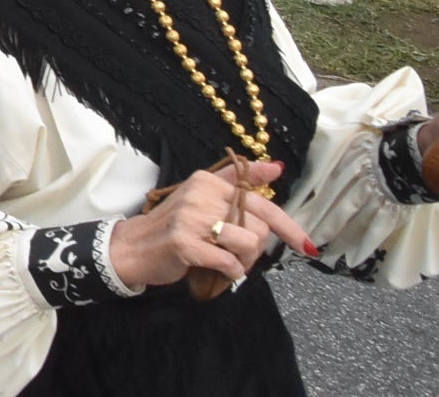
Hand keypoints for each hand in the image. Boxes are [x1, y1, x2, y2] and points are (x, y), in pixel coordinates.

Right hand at [109, 161, 312, 291]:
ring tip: (226, 262)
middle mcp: (200, 195)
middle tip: (235, 254)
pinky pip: (230, 263)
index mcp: (207, 181)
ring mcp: (191, 219)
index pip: (261, 203)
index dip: (288, 227)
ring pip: (248, 245)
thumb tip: (275, 167)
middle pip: (257, 228)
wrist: (132, 247)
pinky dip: (230, 273)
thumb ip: (237, 180)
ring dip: (243, 262)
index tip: (307, 245)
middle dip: (255, 249)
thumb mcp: (202, 196)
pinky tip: (217, 270)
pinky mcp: (185, 243)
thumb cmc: (173, 225)